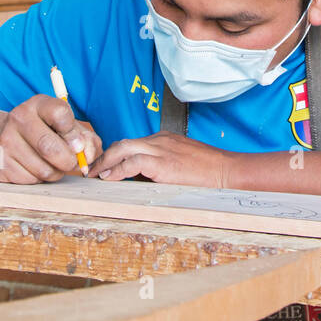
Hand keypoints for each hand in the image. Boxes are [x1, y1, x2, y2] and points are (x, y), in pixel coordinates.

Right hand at [0, 95, 102, 184]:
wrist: (9, 136)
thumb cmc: (49, 132)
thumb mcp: (69, 127)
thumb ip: (86, 139)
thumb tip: (87, 156)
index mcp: (38, 104)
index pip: (60, 114)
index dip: (74, 133)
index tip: (78, 144)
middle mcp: (18, 118)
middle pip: (49, 148)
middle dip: (69, 161)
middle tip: (72, 163)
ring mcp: (5, 142)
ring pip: (43, 169)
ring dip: (56, 173)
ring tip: (52, 164)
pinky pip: (30, 180)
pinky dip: (40, 179)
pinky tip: (36, 168)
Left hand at [88, 132, 233, 188]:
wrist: (228, 171)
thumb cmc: (209, 172)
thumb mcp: (182, 166)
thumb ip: (162, 168)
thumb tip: (142, 181)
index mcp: (165, 140)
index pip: (132, 144)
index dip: (115, 156)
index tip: (104, 168)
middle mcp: (161, 140)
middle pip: (123, 142)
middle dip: (105, 156)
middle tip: (92, 171)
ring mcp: (162, 148)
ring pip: (124, 147)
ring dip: (106, 162)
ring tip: (96, 175)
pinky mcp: (163, 161)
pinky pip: (133, 161)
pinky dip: (118, 169)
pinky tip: (109, 178)